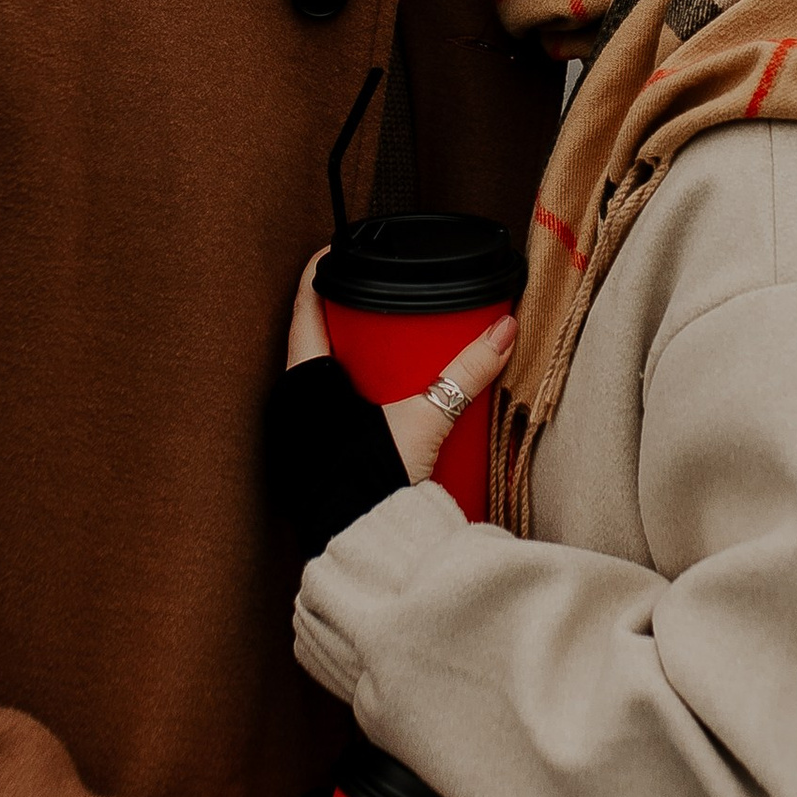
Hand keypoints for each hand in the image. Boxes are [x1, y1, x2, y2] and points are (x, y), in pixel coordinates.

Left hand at [285, 254, 516, 485]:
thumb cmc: (374, 482)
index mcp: (305, 377)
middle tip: (374, 298)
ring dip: (345, 360)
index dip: (321, 271)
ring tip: (380, 347)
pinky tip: (374, 402)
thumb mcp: (428, 418)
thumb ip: (466, 372)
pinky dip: (346, 398)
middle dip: (342, 317)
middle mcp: (291, 400)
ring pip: (316, 378)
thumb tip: (505, 328)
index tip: (341, 251)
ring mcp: (295, 433)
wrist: (361, 545)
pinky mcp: (307, 461)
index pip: (305, 304)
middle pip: (311, 339)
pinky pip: (322, 412)